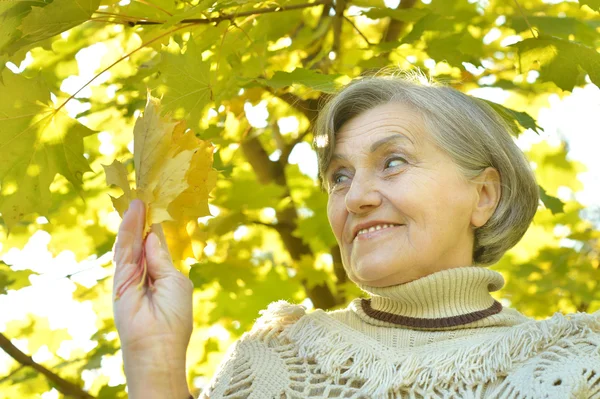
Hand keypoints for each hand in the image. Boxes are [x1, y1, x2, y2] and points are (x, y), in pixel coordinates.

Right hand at [112, 199, 192, 396]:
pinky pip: (124, 248)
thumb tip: (152, 235)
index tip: (158, 204)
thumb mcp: (174, 281)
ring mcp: (130, 274)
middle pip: (141, 239)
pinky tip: (133, 210)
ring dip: (135, 218)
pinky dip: (128, 229)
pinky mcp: (120, 277)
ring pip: (131, 241)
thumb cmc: (174, 317)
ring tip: (140, 195)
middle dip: (143, 218)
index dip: (156, 226)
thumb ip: (162, 258)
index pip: (156, 245)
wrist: (159, 344)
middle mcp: (144, 272)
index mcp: (161, 273)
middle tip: (146, 192)